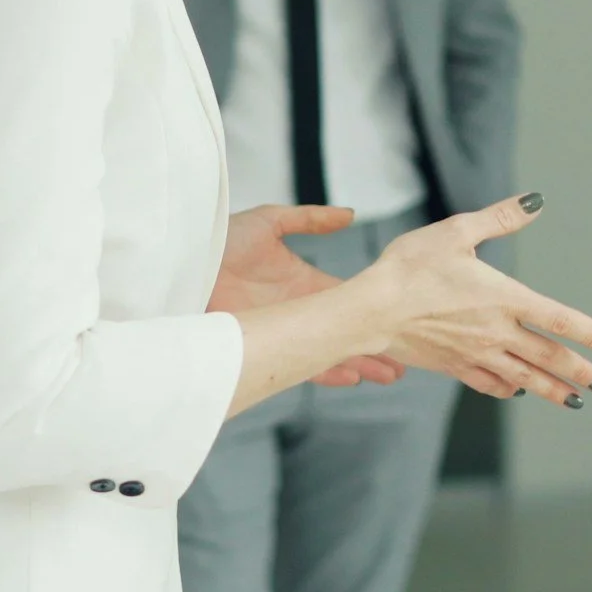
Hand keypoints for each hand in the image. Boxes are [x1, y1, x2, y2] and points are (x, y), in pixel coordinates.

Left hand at [210, 204, 404, 386]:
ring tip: (392, 371)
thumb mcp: (268, 222)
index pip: (348, 299)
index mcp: (303, 283)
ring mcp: (284, 331)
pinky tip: (352, 376)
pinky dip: (327, 371)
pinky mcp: (267, 347)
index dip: (374, 307)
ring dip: (361, 360)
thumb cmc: (217, 243)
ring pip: (331, 350)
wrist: (182, 268)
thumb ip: (310, 219)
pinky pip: (303, 364)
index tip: (401, 315)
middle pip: (346, 330)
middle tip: (409, 355)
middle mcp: (298, 311)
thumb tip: (349, 215)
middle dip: (376, 343)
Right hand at [353, 193, 591, 404]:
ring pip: (526, 377)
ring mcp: (477, 354)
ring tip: (577, 400)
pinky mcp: (454, 366)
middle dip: (580, 372)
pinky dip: (510, 389)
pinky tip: (517, 391)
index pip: (562, 320)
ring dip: (554, 390)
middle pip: (550, 357)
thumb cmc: (410, 267)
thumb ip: (500, 219)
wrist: (371, 309)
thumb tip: (535, 201)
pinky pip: (491, 383)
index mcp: (505, 298)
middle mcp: (498, 332)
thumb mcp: (457, 232)